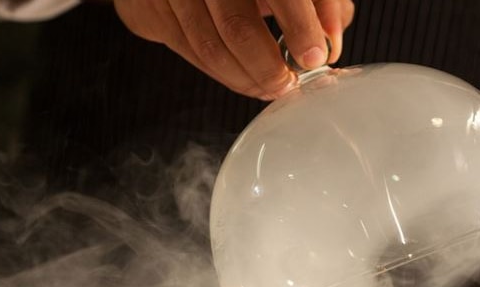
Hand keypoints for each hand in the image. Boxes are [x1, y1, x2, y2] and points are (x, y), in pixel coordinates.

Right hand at [113, 0, 354, 99]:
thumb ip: (320, 2)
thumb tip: (330, 43)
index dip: (300, 26)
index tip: (316, 57)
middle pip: (237, 27)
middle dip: (269, 67)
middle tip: (288, 84)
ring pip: (210, 48)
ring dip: (246, 78)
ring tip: (271, 86)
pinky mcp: (148, 9)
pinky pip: (188, 52)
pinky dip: (221, 72)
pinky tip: (244, 76)